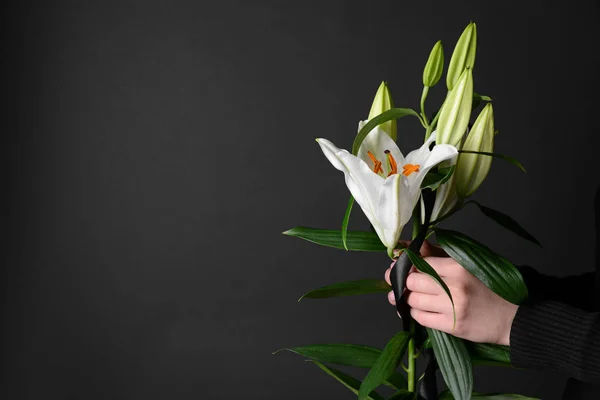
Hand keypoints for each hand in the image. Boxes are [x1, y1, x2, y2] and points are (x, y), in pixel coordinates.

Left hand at [385, 240, 518, 345]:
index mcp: (458, 266)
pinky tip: (421, 310)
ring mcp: (453, 307)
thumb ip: (437, 254)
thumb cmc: (485, 287)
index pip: (419, 262)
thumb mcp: (465, 264)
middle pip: (412, 281)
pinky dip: (416, 313)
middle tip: (399, 282)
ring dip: (407, 299)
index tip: (398, 266)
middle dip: (402, 282)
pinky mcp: (453, 326)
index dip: (405, 264)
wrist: (511, 317)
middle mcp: (454, 286)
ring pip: (413, 300)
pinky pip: (421, 318)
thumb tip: (413, 246)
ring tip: (408, 297)